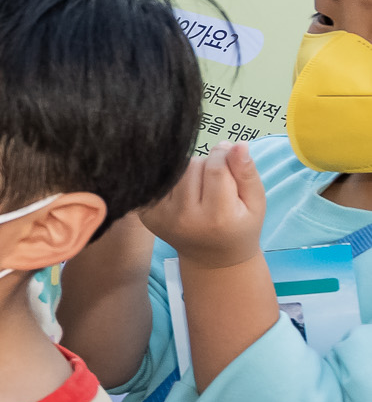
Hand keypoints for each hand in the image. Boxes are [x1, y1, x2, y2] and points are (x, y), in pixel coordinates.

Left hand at [140, 142, 264, 269]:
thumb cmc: (239, 226)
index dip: (224, 154)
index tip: (230, 153)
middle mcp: (184, 218)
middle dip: (207, 163)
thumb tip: (237, 144)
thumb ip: (247, 173)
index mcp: (216, 217)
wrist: (212, 257)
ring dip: (189, 170)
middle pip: (192, 166)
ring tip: (202, 187)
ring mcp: (161, 217)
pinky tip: (185, 193)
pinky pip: (159, 180)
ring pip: (175, 170)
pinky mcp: (146, 214)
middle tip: (217, 179)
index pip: (215, 168)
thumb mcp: (255, 202)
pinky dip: (173, 179)